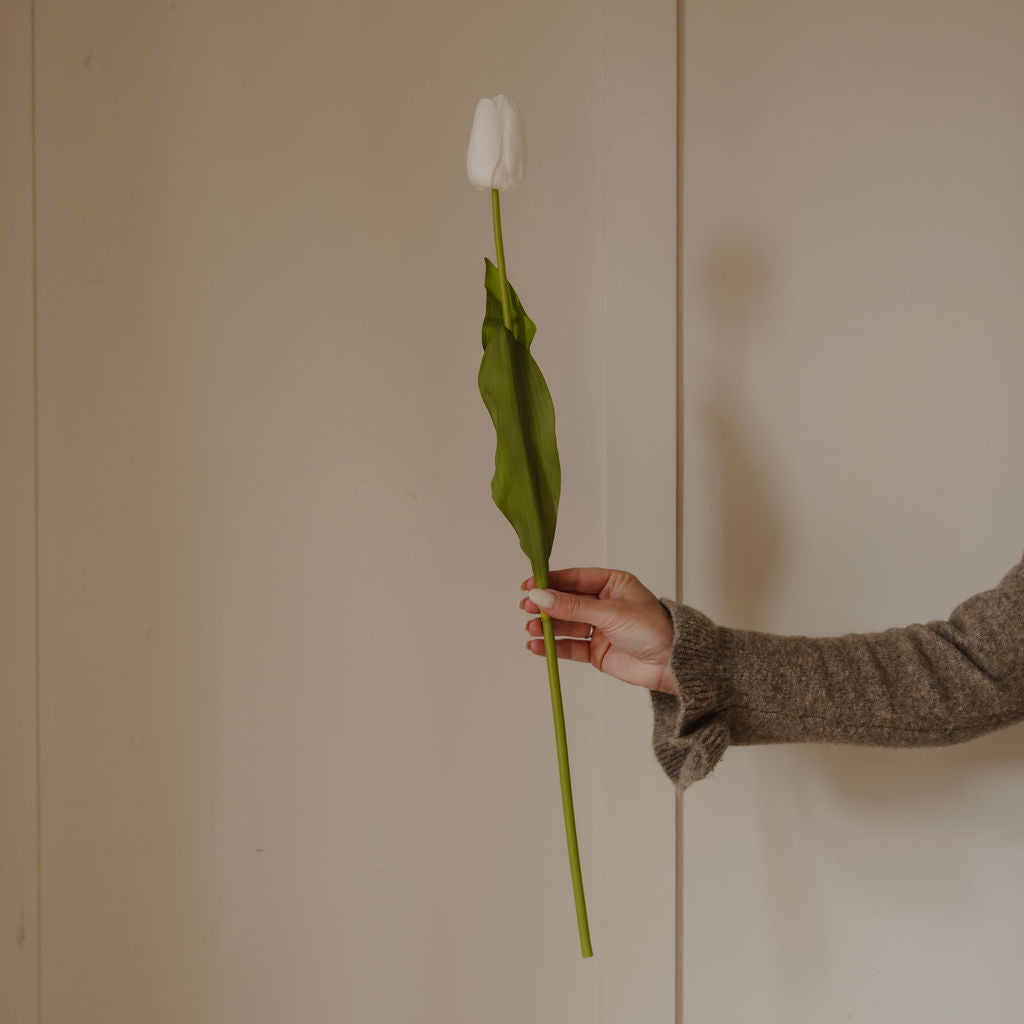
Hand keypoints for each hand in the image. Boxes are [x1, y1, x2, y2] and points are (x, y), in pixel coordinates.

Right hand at [520, 568, 677, 694]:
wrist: (672, 665)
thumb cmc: (654, 629)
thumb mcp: (611, 612)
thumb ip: (574, 607)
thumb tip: (542, 597)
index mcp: (612, 584)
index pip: (575, 578)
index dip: (551, 581)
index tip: (530, 585)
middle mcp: (603, 604)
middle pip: (566, 601)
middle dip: (545, 605)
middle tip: (526, 607)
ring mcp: (599, 628)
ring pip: (565, 624)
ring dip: (546, 627)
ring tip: (531, 629)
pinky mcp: (596, 651)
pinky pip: (569, 646)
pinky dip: (552, 646)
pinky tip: (537, 646)